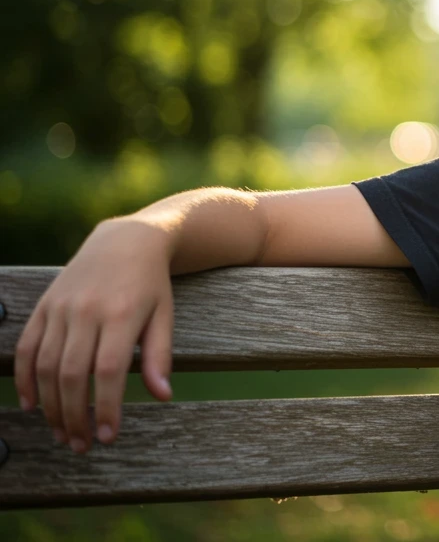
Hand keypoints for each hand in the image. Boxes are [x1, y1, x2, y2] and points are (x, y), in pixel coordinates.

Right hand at [13, 218, 175, 453]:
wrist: (126, 240)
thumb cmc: (151, 284)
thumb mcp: (165, 315)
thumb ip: (161, 355)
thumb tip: (163, 396)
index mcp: (122, 314)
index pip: (108, 372)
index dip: (104, 408)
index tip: (108, 437)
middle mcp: (87, 311)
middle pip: (71, 374)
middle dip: (74, 416)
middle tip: (82, 445)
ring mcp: (60, 308)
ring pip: (45, 366)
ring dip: (50, 406)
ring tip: (63, 433)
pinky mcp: (44, 306)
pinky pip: (26, 348)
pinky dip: (25, 379)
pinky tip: (33, 405)